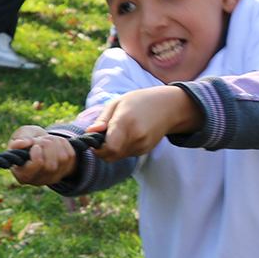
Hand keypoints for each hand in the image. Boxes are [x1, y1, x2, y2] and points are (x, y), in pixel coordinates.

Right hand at [7, 126, 77, 185]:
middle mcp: (36, 180)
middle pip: (50, 166)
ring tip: (47, 139)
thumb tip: (24, 143)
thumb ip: (19, 139)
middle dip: (47, 146)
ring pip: (62, 159)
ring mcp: (51, 178)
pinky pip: (70, 155)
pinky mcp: (64, 171)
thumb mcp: (20, 135)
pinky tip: (55, 142)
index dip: (37, 156)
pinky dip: (63, 143)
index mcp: (21, 174)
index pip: (32, 171)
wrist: (40, 143)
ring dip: (55, 142)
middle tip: (41, 139)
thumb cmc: (27, 140)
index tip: (35, 146)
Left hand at [84, 86, 200, 160]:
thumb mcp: (118, 103)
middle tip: (104, 137)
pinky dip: (123, 149)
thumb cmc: (140, 101)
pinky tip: (129, 135)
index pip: (107, 148)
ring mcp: (142, 144)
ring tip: (120, 132)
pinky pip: (128, 154)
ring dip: (113, 149)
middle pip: (111, 156)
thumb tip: (89, 132)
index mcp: (125, 122)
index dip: (97, 148)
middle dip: (103, 150)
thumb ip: (103, 119)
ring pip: (118, 157)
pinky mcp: (146, 149)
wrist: (168, 106)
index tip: (95, 140)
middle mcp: (135, 136)